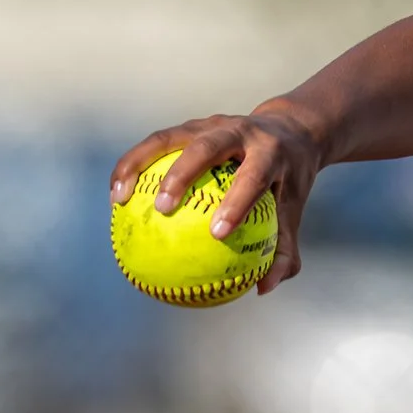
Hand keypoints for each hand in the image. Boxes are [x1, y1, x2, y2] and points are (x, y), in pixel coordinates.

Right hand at [108, 102, 326, 293]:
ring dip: (139, 164)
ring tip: (119, 199)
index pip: (253, 176)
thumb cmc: (288, 180)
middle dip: (182, 174)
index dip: (236, 202)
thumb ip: (284, 251)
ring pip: (170, 137)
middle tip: (163, 209)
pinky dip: (134, 165)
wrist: (287, 130)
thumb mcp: (294, 210)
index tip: (218, 233)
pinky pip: (156, 144)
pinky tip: (117, 195)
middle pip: (207, 146)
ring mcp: (212, 124)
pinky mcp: (191, 125)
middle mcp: (240, 131)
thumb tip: (262, 288)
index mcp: (271, 153)